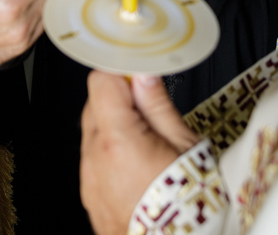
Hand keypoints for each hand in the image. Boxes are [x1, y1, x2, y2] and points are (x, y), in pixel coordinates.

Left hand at [81, 73, 200, 234]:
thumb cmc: (187, 203)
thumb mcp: (185, 145)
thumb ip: (158, 105)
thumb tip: (144, 74)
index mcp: (117, 139)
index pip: (101, 81)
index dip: (122, 74)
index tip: (140, 78)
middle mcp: (95, 158)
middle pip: (94, 104)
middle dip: (119, 100)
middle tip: (150, 111)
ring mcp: (89, 179)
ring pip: (93, 134)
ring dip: (114, 128)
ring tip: (148, 146)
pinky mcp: (90, 195)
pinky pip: (94, 162)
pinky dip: (110, 156)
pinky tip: (137, 167)